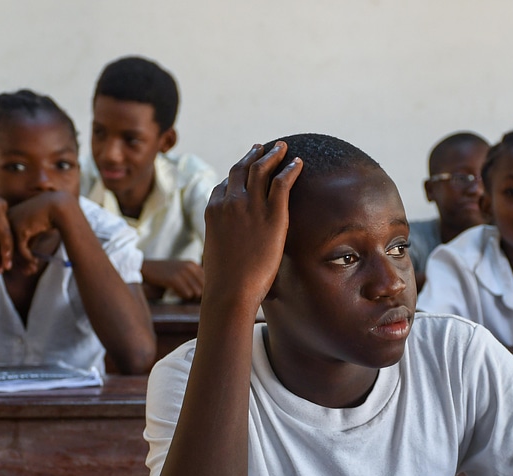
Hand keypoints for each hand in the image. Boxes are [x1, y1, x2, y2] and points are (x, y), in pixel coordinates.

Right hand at [0, 184, 11, 271]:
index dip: (1, 244)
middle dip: (5, 251)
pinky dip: (5, 248)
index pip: (2, 227)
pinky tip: (5, 259)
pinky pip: (4, 235)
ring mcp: (0, 210)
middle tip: (6, 267)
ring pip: (6, 235)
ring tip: (5, 268)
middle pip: (6, 232)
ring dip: (6, 253)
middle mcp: (2, 205)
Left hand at [7, 191, 76, 273]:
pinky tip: (35, 263)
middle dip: (1, 259)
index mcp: (6, 217)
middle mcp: (6, 219)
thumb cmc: (46, 219)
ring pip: (9, 249)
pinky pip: (21, 249)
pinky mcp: (19, 229)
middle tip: (1, 272)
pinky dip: (28, 258)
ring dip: (19, 262)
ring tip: (28, 272)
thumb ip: (23, 243)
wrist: (58, 207)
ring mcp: (11, 223)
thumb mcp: (32, 232)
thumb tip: (15, 258)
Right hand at [141, 259, 204, 300]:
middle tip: (184, 293)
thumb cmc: (164, 273)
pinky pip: (187, 294)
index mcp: (193, 264)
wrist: (146, 268)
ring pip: (196, 293)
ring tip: (178, 292)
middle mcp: (190, 267)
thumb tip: (204, 294)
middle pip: (204, 289)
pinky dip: (181, 296)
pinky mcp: (174, 279)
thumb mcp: (181, 270)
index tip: (192, 292)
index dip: (202, 290)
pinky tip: (173, 292)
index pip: (208, 281)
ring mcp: (182, 272)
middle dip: (196, 294)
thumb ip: (194, 279)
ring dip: (188, 296)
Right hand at [201, 142, 301, 308]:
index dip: (236, 177)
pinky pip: (282, 182)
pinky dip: (291, 169)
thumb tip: (232, 249)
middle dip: (252, 156)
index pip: (224, 185)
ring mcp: (250, 206)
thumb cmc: (224, 283)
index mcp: (213, 210)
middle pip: (241, 170)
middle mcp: (230, 202)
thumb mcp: (217, 254)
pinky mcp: (273, 214)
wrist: (230, 291)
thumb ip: (224, 241)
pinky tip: (298, 163)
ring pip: (262, 170)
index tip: (245, 172)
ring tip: (281, 147)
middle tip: (262, 148)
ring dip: (272, 155)